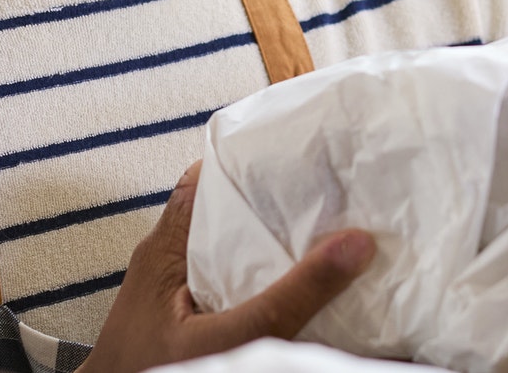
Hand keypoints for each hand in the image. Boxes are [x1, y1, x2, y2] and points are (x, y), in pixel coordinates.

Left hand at [79, 162, 376, 372]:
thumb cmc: (153, 372)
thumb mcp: (230, 337)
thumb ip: (287, 297)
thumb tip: (353, 245)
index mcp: (166, 246)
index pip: (207, 176)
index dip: (254, 160)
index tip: (301, 156)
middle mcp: (165, 259)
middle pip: (222, 209)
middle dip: (271, 203)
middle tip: (324, 197)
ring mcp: (170, 289)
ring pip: (223, 246)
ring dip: (264, 242)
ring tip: (317, 236)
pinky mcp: (178, 316)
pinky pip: (222, 279)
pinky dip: (254, 276)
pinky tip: (286, 289)